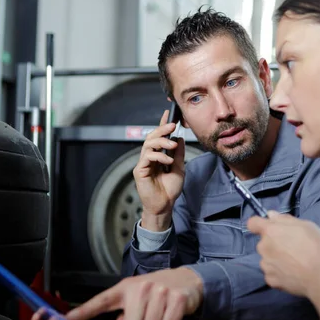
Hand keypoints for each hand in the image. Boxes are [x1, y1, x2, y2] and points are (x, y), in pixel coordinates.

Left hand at [66, 268, 203, 319]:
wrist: (185, 280)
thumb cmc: (156, 292)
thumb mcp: (135, 301)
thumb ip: (122, 318)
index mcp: (125, 288)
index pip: (101, 301)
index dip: (82, 312)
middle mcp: (141, 287)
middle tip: (147, 315)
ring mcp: (160, 291)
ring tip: (159, 312)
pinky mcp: (177, 298)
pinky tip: (170, 312)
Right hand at [133, 109, 185, 231]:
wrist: (165, 205)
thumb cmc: (170, 190)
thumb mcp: (179, 168)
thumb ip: (179, 154)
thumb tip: (180, 139)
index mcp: (158, 155)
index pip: (159, 137)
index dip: (162, 124)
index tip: (168, 114)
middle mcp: (149, 157)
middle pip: (152, 137)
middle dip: (162, 129)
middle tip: (172, 125)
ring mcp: (143, 163)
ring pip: (148, 144)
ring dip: (161, 141)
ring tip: (172, 145)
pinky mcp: (139, 170)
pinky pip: (147, 157)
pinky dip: (158, 156)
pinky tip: (167, 161)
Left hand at [247, 212, 319, 297]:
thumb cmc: (317, 246)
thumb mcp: (306, 225)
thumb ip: (285, 219)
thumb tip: (271, 215)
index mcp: (271, 231)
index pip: (253, 223)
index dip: (260, 224)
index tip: (270, 228)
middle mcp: (263, 247)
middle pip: (264, 242)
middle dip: (274, 243)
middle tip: (292, 248)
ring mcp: (266, 265)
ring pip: (267, 259)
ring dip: (276, 259)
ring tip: (294, 264)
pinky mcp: (270, 281)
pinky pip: (272, 274)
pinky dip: (279, 274)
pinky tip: (293, 275)